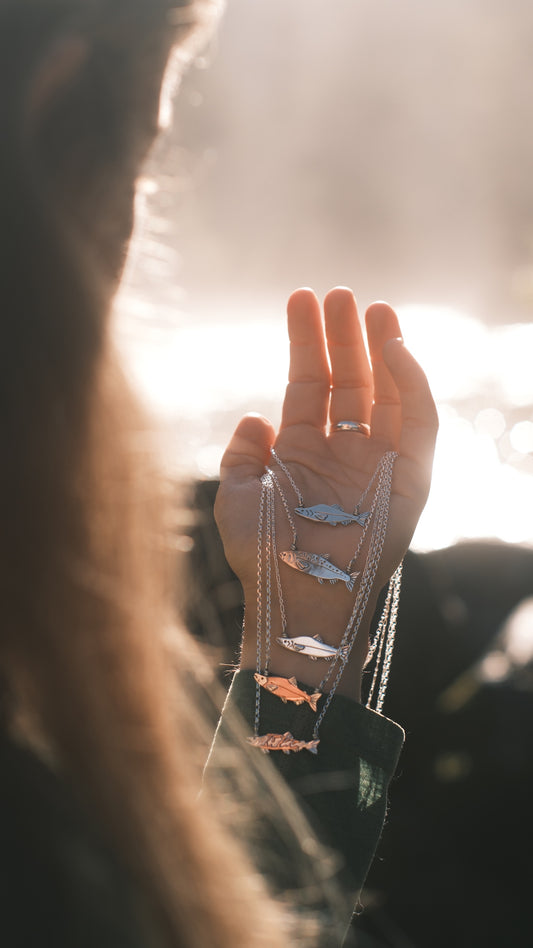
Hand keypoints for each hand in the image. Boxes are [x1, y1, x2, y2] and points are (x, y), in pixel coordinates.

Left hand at [215, 287, 437, 700]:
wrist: (296, 597)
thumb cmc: (261, 555)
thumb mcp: (236, 495)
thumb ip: (241, 454)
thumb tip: (254, 418)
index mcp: (303, 454)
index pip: (310, 384)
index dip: (305, 341)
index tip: (301, 298)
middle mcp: (343, 453)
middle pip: (350, 381)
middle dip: (344, 336)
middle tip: (340, 294)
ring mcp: (378, 463)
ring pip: (387, 392)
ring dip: (381, 347)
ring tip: (371, 306)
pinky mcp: (412, 477)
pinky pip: (419, 421)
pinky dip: (411, 383)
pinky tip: (391, 347)